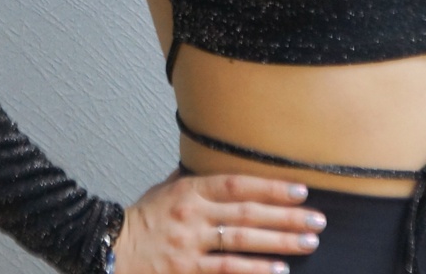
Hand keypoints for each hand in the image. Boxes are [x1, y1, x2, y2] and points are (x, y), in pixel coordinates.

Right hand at [112, 169, 324, 272]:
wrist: (109, 249)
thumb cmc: (143, 218)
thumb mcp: (166, 188)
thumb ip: (195, 179)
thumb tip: (217, 162)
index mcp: (190, 189)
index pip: (237, 184)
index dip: (270, 186)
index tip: (300, 189)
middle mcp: (193, 214)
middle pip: (247, 214)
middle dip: (286, 217)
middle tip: (317, 220)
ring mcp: (190, 245)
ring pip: (242, 243)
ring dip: (279, 243)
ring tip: (307, 243)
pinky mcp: (186, 271)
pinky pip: (226, 272)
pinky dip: (254, 271)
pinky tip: (278, 271)